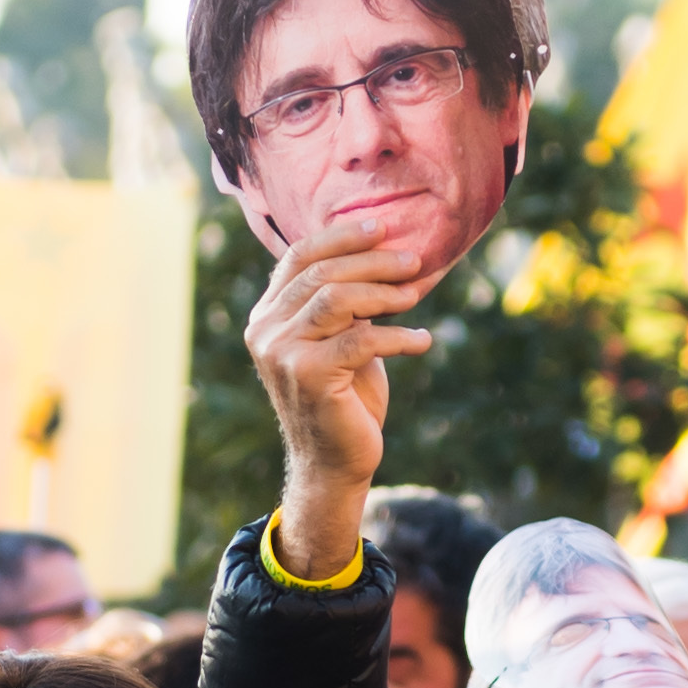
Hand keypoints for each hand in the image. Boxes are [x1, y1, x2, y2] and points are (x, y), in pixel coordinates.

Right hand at [243, 232, 429, 576]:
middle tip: (414, 263)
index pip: (297, 257)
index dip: (340, 236)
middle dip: (373, 262)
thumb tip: (388, 251)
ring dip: (385, 293)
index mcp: (267, 315)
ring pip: (336, 299)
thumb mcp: (342, 339)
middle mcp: (265, 330)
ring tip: (416, 297)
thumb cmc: (344, 397)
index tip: (382, 227)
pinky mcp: (307, 376)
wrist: (334, 461)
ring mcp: (281, 353)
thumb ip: (345, 301)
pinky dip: (399, 338)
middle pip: (321, 273)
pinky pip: (360, 339)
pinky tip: (423, 342)